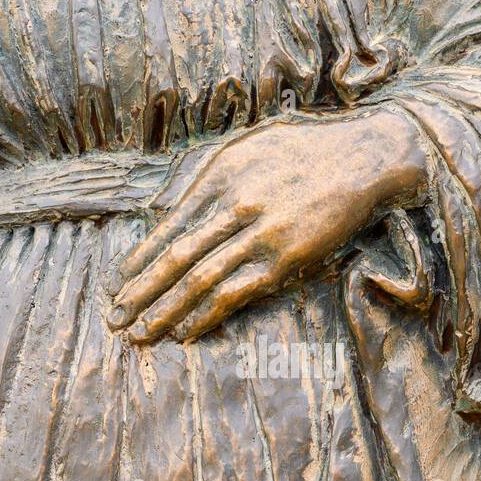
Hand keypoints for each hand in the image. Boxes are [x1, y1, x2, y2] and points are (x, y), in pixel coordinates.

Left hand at [106, 107, 427, 342]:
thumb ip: (211, 178)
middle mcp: (235, 205)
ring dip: (165, 311)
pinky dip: (206, 315)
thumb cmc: (306, 150)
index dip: (138, 260)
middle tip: (115, 319)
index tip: (116, 284)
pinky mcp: (286, 260)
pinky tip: (185, 333)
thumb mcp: (249, 146)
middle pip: (176, 257)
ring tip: (140, 334)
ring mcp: (261, 235)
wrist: (365, 157)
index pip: (168, 226)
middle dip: (141, 292)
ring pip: (199, 281)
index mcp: (220, 175)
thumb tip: (173, 211)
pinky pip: (235, 294)